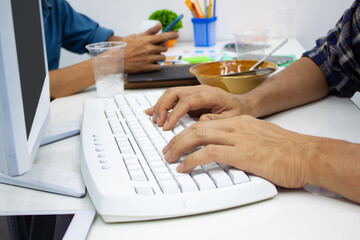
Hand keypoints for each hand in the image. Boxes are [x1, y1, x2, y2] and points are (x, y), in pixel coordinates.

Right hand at [121, 24, 178, 73]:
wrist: (116, 60)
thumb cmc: (125, 47)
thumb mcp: (136, 37)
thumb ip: (149, 32)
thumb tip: (160, 25)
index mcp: (146, 40)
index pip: (163, 37)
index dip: (172, 35)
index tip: (177, 34)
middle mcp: (149, 49)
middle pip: (164, 48)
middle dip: (161, 48)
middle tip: (154, 49)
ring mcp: (149, 59)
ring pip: (163, 58)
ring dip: (159, 57)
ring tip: (151, 57)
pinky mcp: (147, 68)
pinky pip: (159, 66)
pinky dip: (156, 65)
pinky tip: (150, 63)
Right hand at [144, 85, 249, 130]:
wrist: (243, 105)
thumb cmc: (239, 111)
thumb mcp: (232, 118)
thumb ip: (217, 120)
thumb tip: (200, 121)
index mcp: (209, 94)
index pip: (186, 101)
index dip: (174, 113)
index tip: (167, 126)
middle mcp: (199, 90)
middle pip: (174, 92)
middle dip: (163, 107)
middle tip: (159, 124)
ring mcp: (194, 92)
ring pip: (170, 94)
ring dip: (160, 106)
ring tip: (156, 121)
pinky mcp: (190, 97)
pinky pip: (173, 98)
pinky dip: (161, 105)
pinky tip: (151, 111)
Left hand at [163, 115, 309, 187]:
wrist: (307, 154)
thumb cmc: (287, 149)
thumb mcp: (259, 136)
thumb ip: (240, 135)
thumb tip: (221, 139)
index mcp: (240, 122)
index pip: (205, 122)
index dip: (187, 131)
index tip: (178, 141)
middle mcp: (236, 126)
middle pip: (197, 127)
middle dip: (177, 138)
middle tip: (167, 150)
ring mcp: (238, 138)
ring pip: (198, 135)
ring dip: (179, 147)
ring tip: (170, 157)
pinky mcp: (242, 153)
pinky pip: (209, 153)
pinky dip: (192, 159)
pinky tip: (185, 167)